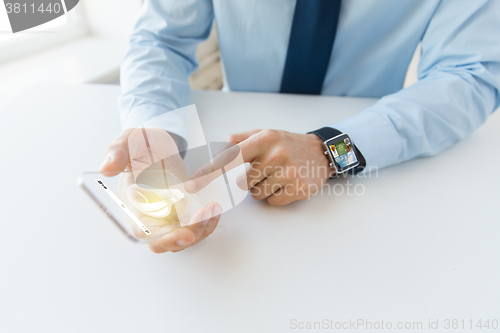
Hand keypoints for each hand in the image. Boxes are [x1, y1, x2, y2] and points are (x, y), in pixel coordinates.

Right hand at [100, 128, 221, 252]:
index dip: (163, 237)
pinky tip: (214, 209)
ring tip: (212, 209)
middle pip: (164, 242)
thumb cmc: (140, 142)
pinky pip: (193, 228)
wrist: (157, 142)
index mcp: (132, 203)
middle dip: (186, 237)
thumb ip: (117, 153)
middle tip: (205, 217)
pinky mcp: (180, 213)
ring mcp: (165, 217)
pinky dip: (206, 223)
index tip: (185, 233)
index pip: (144, 231)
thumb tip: (107, 168)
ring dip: (200, 230)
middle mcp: (147, 216)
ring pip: (182, 239)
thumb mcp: (127, 141)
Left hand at [186, 129, 331, 205]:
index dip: (209, 173)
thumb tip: (218, 149)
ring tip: (277, 176)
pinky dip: (275, 196)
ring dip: (262, 189)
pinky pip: (272, 201)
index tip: (192, 186)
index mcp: (264, 138)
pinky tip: (286, 184)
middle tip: (265, 170)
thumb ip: (239, 139)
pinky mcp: (299, 188)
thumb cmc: (286, 144)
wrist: (320, 153)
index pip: (230, 157)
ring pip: (256, 194)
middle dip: (248, 180)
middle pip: (242, 182)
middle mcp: (276, 154)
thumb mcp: (264, 134)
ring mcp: (289, 172)